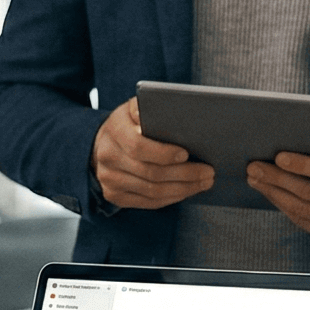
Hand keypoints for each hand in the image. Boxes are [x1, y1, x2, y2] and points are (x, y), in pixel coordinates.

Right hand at [91, 98, 212, 210]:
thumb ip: (149, 107)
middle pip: (150, 173)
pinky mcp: (114, 196)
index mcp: (114, 131)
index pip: (138, 147)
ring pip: (152, 191)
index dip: (164, 153)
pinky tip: (187, 191)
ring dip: (183, 189)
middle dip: (184, 174)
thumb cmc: (128, 124)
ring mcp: (109, 179)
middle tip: (208, 172)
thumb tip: (172, 110)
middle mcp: (108, 157)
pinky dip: (171, 198)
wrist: (102, 144)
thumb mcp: (134, 108)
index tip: (186, 154)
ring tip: (203, 182)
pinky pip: (148, 202)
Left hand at [247, 128, 309, 244]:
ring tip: (255, 179)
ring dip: (274, 193)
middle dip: (277, 179)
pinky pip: (303, 221)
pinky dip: (283, 206)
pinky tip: (270, 192)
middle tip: (254, 167)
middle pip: (308, 192)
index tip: (278, 156)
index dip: (302, 165)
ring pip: (301, 209)